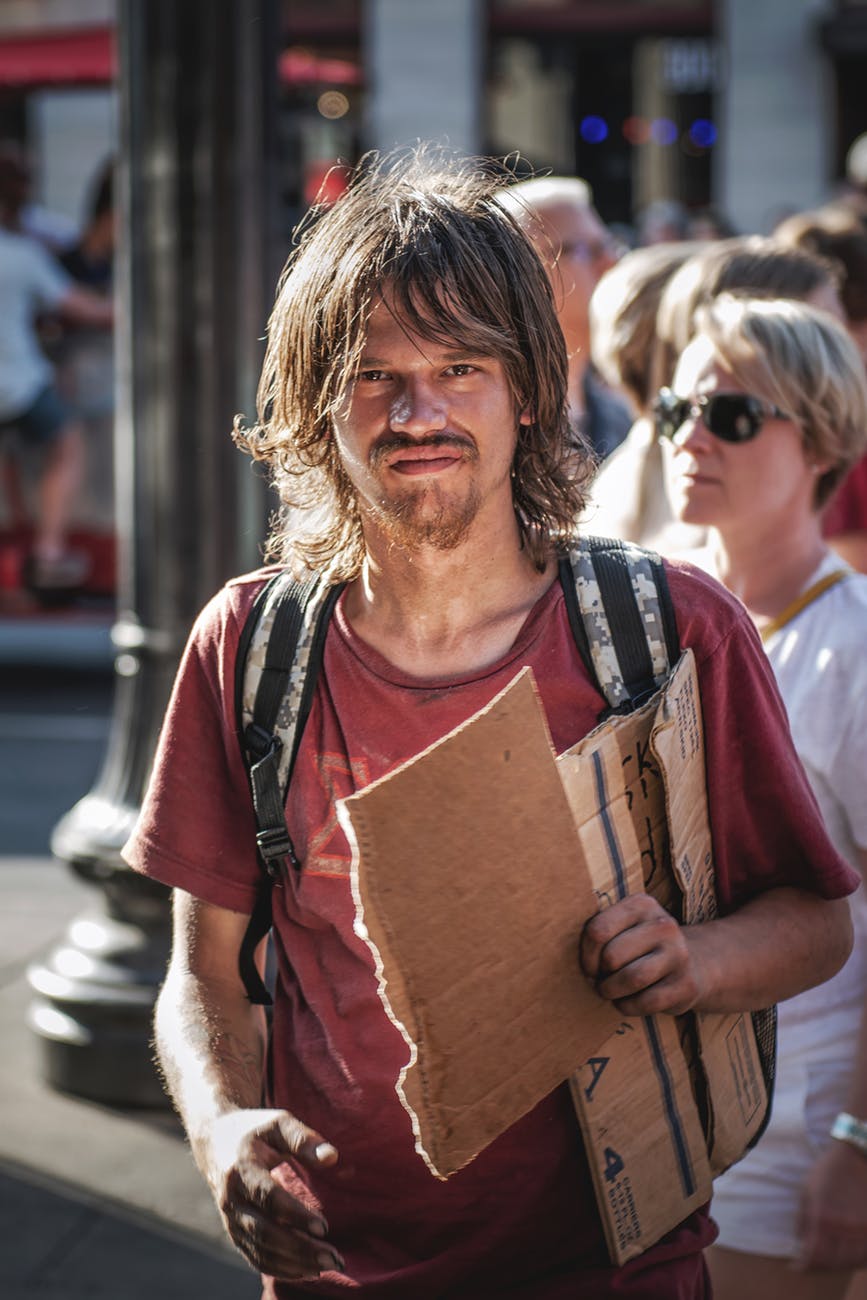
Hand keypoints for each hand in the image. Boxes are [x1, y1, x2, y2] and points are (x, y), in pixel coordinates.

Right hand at [204, 1108, 343, 1279]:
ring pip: (260, 1250)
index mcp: (241, 1169)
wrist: (215, 1142)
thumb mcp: (278, 1124)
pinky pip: (255, 1257)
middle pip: (264, 1231)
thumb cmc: (255, 1131)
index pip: (269, 1198)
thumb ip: (303, 1139)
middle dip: (299, 1248)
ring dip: (293, 1263)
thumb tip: (332, 1158)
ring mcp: (230, 1220)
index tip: (324, 1226)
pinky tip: (307, 1270)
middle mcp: (231, 1199)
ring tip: (327, 1265)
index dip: (295, 1215)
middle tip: (333, 1257)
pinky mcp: (234, 1232)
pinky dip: (280, 1268)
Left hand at [580, 893, 702, 1015]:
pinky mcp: (686, 984)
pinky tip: (627, 1001)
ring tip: (609, 991)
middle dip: (599, 976)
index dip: (586, 955)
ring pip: (631, 978)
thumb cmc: (641, 946)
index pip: (598, 930)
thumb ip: (599, 930)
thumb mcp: (624, 926)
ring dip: (612, 991)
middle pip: (612, 957)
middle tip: (600, 980)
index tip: (588, 965)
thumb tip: (563, 951)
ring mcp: (678, 954)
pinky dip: (629, 1006)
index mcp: (642, 904)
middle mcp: (663, 925)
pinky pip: (646, 1002)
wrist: (693, 965)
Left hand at [794, 1138, 866, 1271]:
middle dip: (817, 1268)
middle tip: (810, 1265)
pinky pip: (864, 1256)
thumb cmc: (828, 1172)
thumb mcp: (807, 1191)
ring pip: (849, 1262)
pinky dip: (854, 1262)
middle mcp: (844, 1228)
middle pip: (831, 1263)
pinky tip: (845, 1257)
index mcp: (823, 1218)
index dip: (803, 1266)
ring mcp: (862, 1231)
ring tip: (826, 1262)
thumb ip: (803, 1220)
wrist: (857, 1158)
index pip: (813, 1255)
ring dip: (835, 1266)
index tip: (796, 1267)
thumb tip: (800, 1244)